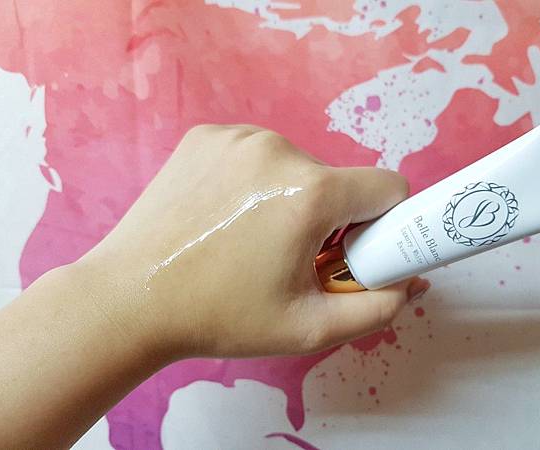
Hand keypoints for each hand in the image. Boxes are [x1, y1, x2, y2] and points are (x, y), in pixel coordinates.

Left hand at [78, 125, 428, 358]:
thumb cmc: (219, 317)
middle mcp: (278, 149)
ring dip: (289, 198)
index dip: (382, 223)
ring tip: (248, 238)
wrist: (130, 298)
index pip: (388, 187)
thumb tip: (409, 282)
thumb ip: (377, 308)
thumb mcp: (308, 328)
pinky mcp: (204, 136)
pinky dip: (253, 182)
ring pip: (295, 167)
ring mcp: (237, 136)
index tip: (353, 250)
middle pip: (337, 181)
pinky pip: (254, 155)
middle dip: (329, 218)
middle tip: (290, 257)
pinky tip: (222, 216)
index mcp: (309, 193)